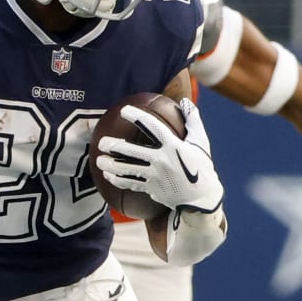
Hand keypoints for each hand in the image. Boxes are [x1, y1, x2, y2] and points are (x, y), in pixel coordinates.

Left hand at [95, 98, 223, 212]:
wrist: (201, 199)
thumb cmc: (201, 167)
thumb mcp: (201, 142)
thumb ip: (192, 120)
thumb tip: (185, 101)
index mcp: (173, 146)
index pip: (151, 126)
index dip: (136, 117)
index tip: (124, 110)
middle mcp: (161, 160)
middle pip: (131, 151)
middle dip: (113, 146)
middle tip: (101, 142)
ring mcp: (155, 176)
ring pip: (126, 170)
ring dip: (109, 165)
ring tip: (99, 161)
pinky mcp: (151, 189)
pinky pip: (130, 184)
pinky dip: (117, 180)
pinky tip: (108, 176)